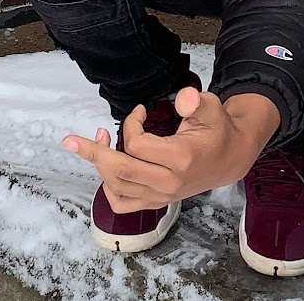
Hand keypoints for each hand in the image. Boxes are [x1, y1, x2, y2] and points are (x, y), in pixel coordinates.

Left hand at [62, 88, 279, 213]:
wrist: (230, 158)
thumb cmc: (217, 129)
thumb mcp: (210, 107)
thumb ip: (195, 101)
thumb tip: (182, 99)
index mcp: (181, 159)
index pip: (138, 146)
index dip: (131, 124)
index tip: (140, 110)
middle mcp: (169, 183)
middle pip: (120, 171)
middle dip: (93, 153)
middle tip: (74, 139)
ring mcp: (162, 196)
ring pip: (117, 189)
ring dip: (99, 166)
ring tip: (97, 143)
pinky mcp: (158, 202)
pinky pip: (124, 204)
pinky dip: (108, 189)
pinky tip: (106, 169)